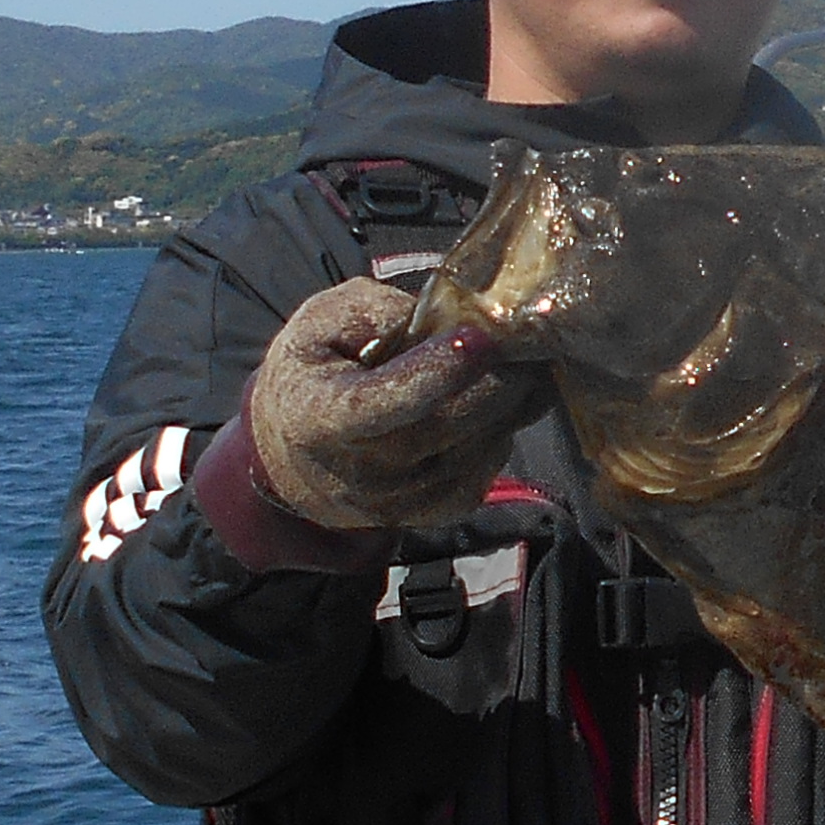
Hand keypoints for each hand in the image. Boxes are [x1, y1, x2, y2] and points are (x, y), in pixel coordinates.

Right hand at [238, 275, 534, 530]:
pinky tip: (504, 406)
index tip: (479, 338)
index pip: (381, 403)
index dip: (434, 372)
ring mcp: (395, 501)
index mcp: (320, 415)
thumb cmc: (314, 374)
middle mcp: (357, 470)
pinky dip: (501, 437)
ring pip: (473, 451)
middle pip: (444, 428)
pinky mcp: (427, 514)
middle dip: (498, 381)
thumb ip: (371, 310)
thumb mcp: (319, 322)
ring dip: (511, 407)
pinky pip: (482, 475)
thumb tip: (438, 316)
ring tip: (528, 366)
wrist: (293, 456)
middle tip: (532, 340)